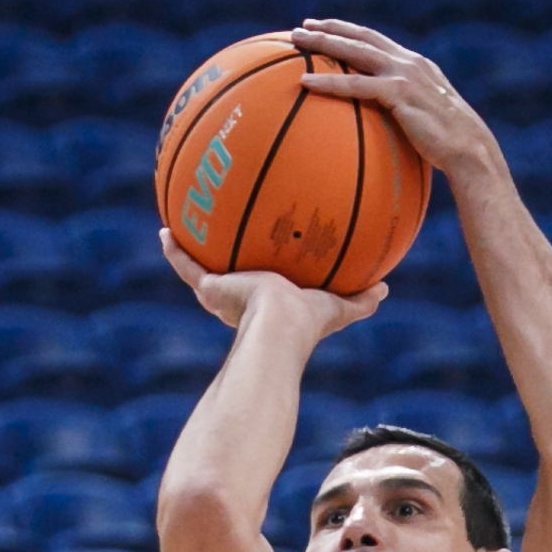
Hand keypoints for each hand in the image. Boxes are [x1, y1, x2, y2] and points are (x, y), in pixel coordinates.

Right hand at [156, 230, 384, 342]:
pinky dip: (174, 251)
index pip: (263, 287)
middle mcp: (241, 300)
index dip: (261, 275)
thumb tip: (386, 288)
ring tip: (180, 224)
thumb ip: (360, 299)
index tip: (261, 256)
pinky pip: (185, 266)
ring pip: (200, 269)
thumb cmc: (308, 322)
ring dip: (190, 249)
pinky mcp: (209, 288)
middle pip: (229, 277)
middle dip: (224, 261)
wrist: (280, 327)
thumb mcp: (338, 306)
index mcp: (268, 304)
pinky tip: (164, 230)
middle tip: (219, 236)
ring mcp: (221, 293)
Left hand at [287, 18, 505, 187]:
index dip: (348, 30)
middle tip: (300, 26)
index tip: (324, 27)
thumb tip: (384, 126)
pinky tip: (305, 82)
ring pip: (355, 52)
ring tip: (295, 42)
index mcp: (414, 64)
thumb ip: (406, 111)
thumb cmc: (449, 144)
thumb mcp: (426, 118)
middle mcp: (408, 62)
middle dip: (329, 28)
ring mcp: (404, 74)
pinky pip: (355, 84)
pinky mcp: (399, 93)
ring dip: (323, 43)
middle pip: (361, 37)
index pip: (375, 39)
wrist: (470, 149)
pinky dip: (329, 81)